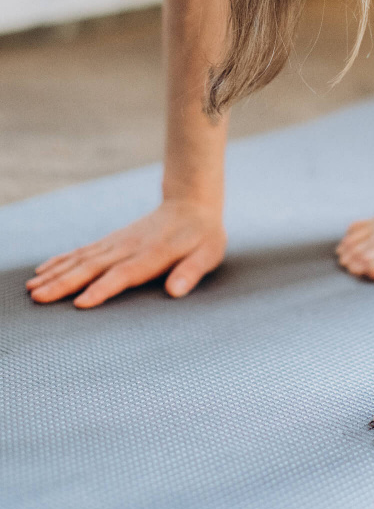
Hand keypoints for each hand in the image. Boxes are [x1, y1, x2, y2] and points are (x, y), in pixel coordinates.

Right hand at [25, 199, 226, 308]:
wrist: (191, 205)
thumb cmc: (203, 236)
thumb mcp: (208, 254)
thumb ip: (191, 272)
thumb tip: (176, 291)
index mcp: (153, 254)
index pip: (124, 274)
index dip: (102, 289)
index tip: (80, 303)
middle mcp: (129, 248)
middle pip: (93, 267)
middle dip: (65, 283)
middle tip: (39, 298)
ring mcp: (117, 242)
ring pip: (82, 258)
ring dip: (56, 273)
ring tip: (32, 289)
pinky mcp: (112, 240)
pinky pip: (82, 251)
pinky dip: (61, 260)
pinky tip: (42, 270)